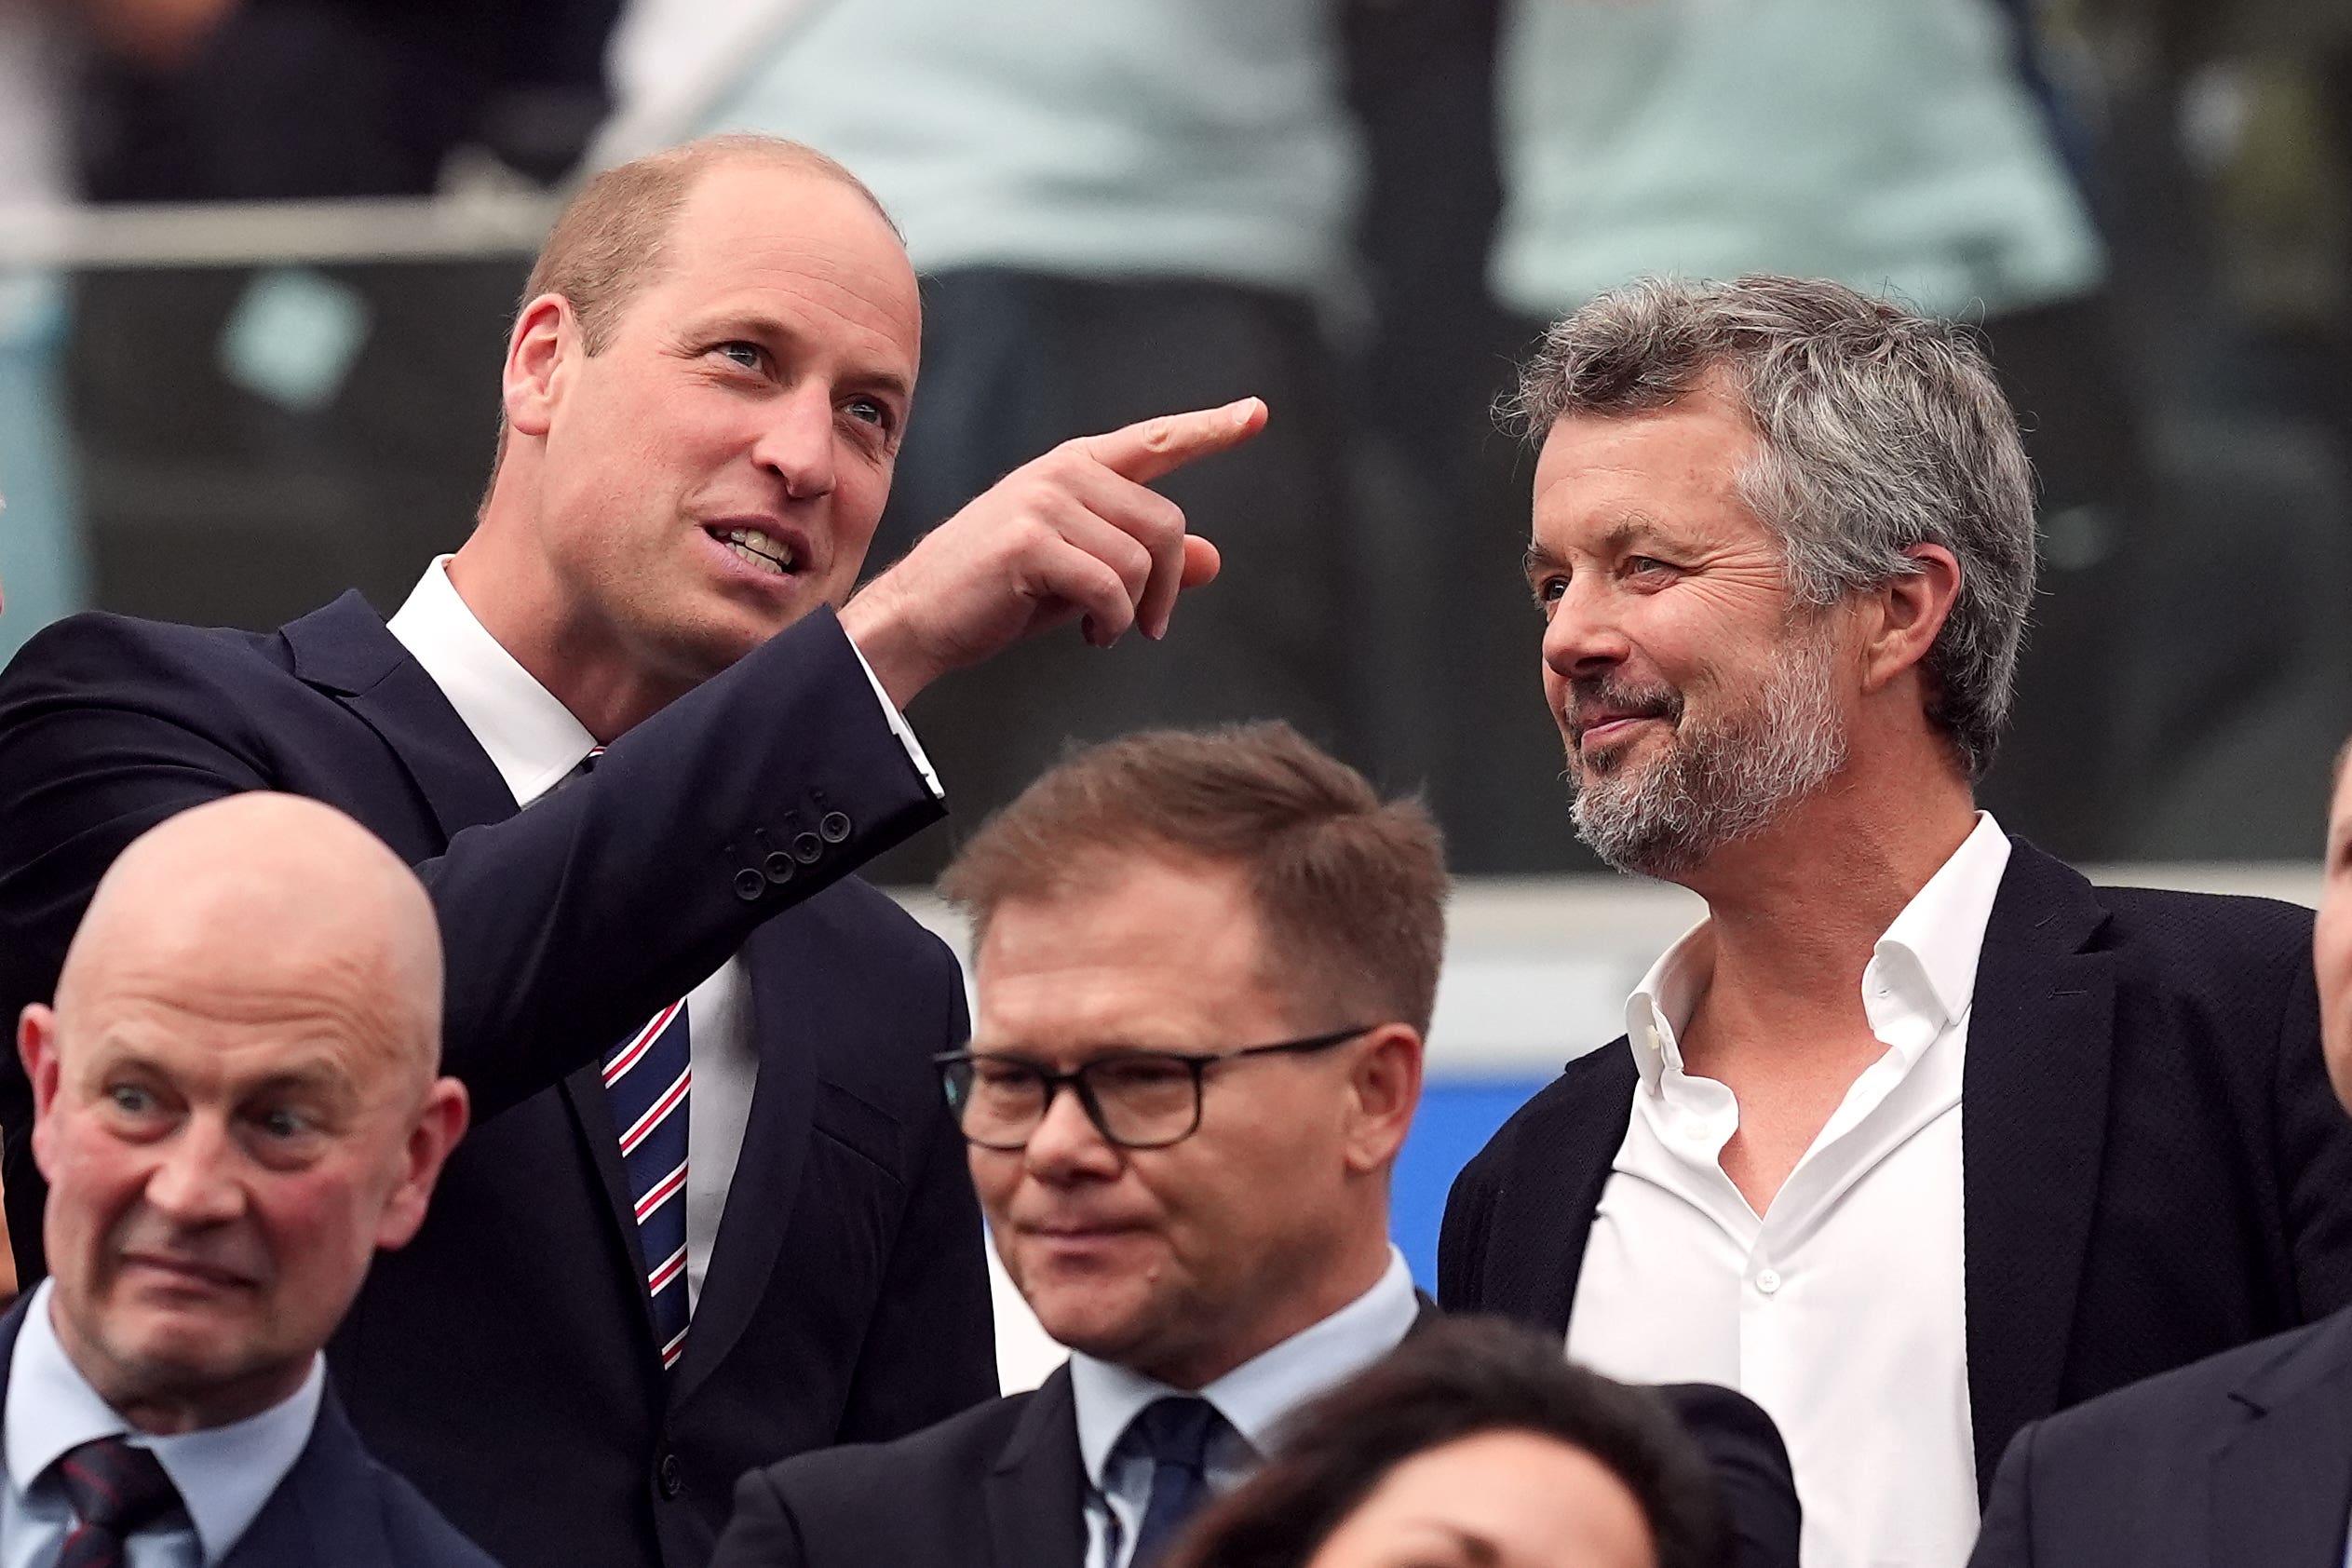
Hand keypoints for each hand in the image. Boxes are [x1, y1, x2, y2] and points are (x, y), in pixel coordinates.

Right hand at [839, 398, 1266, 706]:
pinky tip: (1091, 637)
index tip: (1257, 413)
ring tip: (1103, 630)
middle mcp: (1063, 471)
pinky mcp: (1030, 541)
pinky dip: (1112, 624)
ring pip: (1140, 560)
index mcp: (1076, 467)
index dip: (1210, 429)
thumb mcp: (1084, 573)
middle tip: (1147, 626)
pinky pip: (1111, 587)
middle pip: (1166, 522)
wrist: (920, 618)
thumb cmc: (999, 594)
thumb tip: (1214, 559)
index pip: (1155, 442)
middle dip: (1166, 585)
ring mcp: (1044, 501)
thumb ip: (1146, 559)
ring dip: (1134, 612)